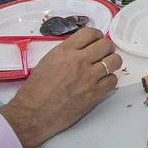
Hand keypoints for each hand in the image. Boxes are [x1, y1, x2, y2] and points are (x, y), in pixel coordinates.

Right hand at [0, 27, 119, 147]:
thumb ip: (67, 52)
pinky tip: (101, 83)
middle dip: (106, 49)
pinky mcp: (94, 93)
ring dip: (111, 63)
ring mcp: (88, 77)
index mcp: (64, 51)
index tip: (96, 42)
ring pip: (114, 61)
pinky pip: (113, 80)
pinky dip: (109, 81)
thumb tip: (83, 48)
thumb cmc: (35, 90)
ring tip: (104, 68)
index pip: (90, 33)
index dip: (96, 36)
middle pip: (106, 45)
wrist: (32, 114)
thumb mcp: (48, 61)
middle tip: (102, 56)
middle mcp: (79, 61)